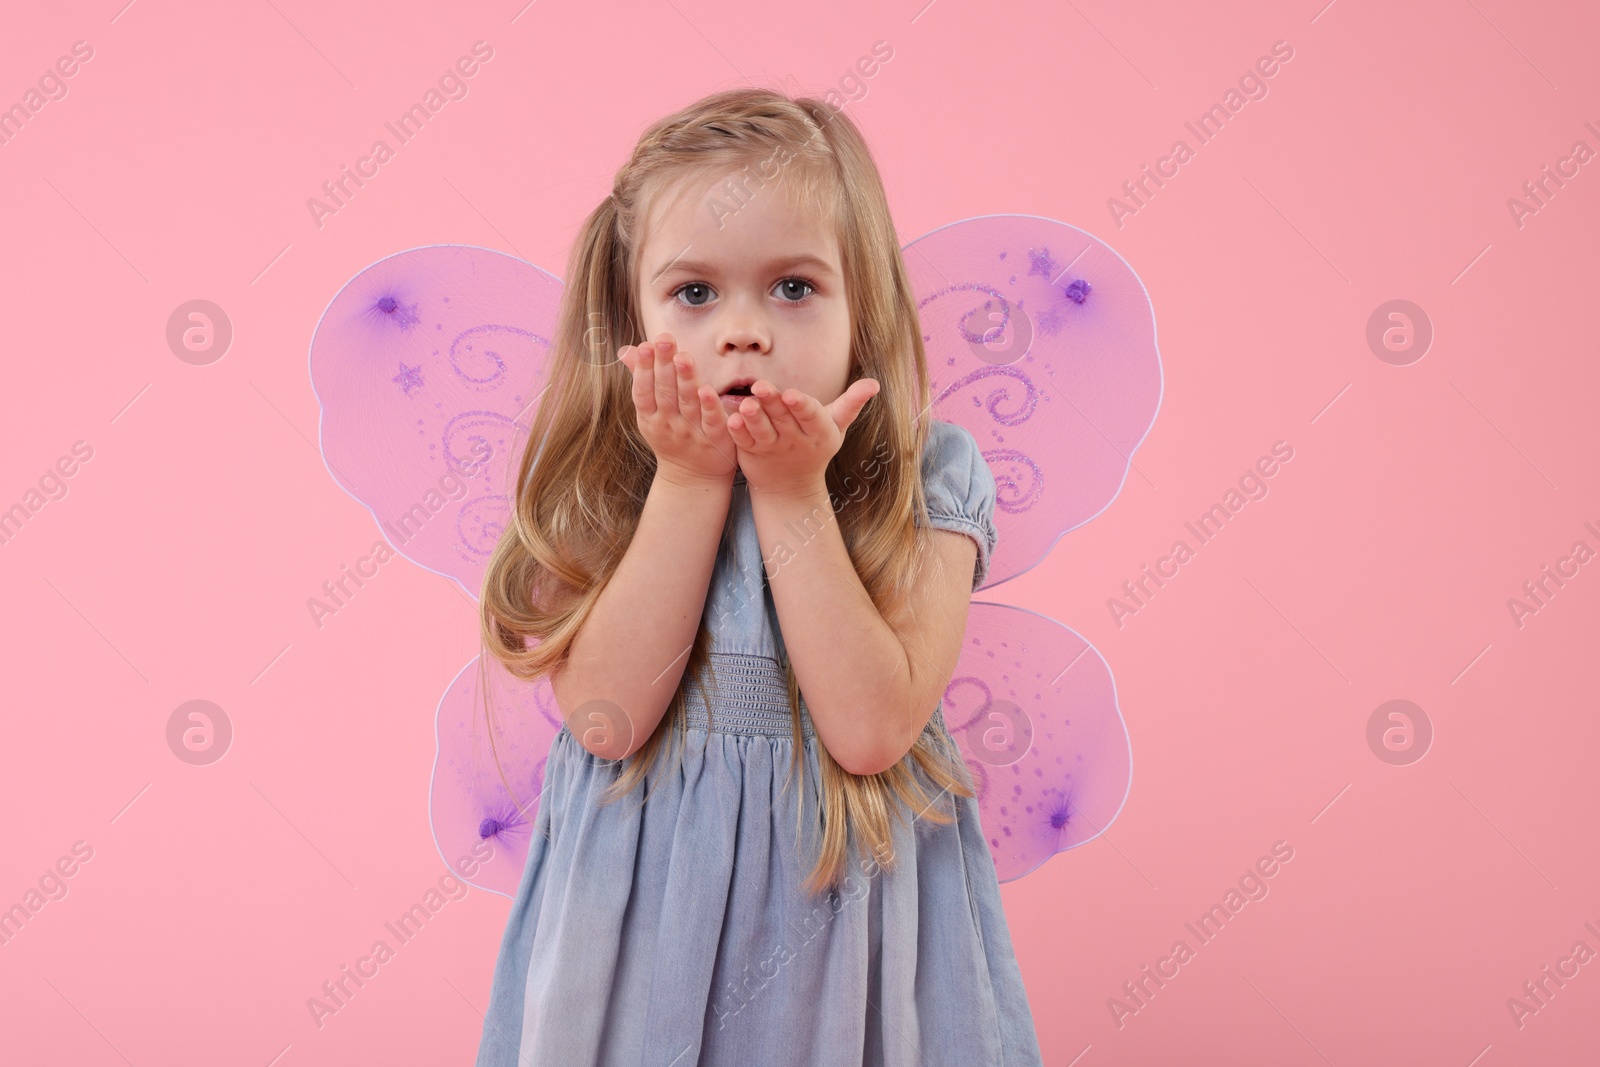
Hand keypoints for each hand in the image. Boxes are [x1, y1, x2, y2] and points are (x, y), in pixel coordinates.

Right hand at [618, 332, 737, 486]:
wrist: (692, 478)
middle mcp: (668, 424)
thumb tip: (626, 350)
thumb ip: (642, 378)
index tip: (645, 345)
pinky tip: (707, 390)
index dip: (643, 369)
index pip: (644, 390)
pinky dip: (709, 406)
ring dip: (685, 379)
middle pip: (665, 392)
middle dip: (664, 364)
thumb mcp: (651, 412)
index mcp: (651, 416)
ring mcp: (691, 433)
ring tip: (683, 357)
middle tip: (664, 340)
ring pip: (687, 402)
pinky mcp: (714, 440)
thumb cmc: (671, 437)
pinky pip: (711, 421)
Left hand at [725, 377, 879, 495]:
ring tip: (745, 404)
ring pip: (762, 430)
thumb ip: (852, 403)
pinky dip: (737, 432)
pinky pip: (744, 441)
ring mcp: (773, 446)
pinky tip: (730, 419)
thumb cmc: (816, 445)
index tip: (792, 394)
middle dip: (772, 401)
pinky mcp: (752, 451)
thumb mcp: (837, 426)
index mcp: (818, 431)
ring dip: (753, 417)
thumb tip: (875, 383)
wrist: (791, 485)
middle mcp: (796, 439)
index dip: (802, 405)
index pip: (811, 415)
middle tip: (759, 386)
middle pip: (783, 417)